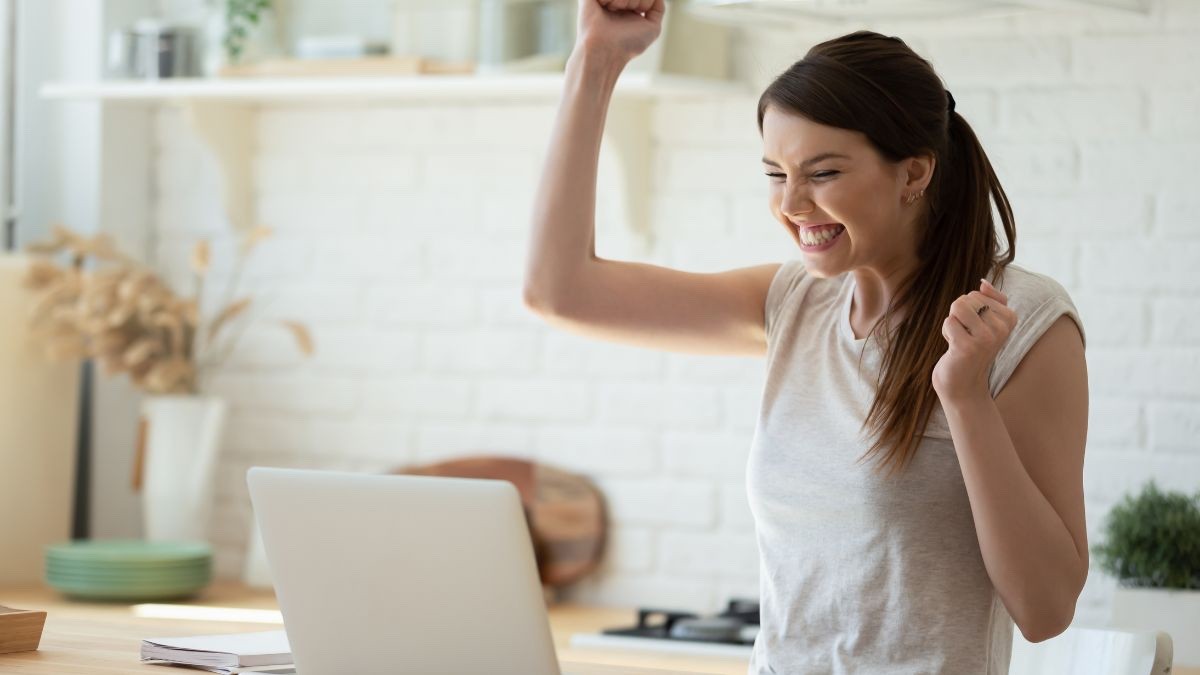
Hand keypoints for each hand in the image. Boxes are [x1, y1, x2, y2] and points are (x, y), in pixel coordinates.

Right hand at [575, 0, 665, 66]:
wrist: (605, 49)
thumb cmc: (627, 44)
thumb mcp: (653, 28)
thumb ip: (658, 9)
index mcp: (628, 7)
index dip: (645, 2)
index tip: (637, 14)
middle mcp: (615, 1)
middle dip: (635, 0)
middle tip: (624, 12)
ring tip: (613, 10)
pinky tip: (605, 6)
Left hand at [932, 278, 1016, 402]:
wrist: (964, 384)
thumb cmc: (972, 349)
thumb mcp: (985, 322)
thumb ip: (990, 299)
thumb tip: (983, 282)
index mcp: (1010, 318)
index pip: (977, 293)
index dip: (969, 310)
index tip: (975, 328)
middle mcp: (1002, 328)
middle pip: (966, 299)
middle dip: (958, 315)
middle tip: (965, 335)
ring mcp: (986, 338)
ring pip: (958, 307)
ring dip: (952, 323)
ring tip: (960, 339)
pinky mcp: (968, 347)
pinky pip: (949, 323)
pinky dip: (946, 333)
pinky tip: (955, 348)